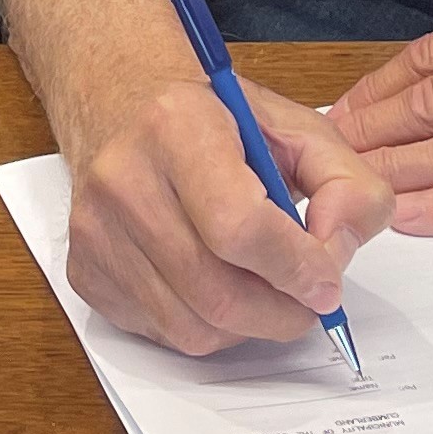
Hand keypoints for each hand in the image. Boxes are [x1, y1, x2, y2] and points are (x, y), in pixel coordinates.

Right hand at [62, 75, 390, 355]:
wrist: (119, 99)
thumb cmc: (210, 116)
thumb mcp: (295, 125)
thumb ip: (346, 183)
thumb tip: (338, 254)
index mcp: (176, 127)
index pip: (239, 227)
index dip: (296, 267)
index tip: (327, 279)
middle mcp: (123, 179)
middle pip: (217, 293)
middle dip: (283, 311)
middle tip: (309, 298)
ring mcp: (96, 231)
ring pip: (192, 327)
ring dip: (248, 325)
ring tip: (265, 288)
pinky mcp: (86, 271)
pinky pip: (162, 334)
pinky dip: (206, 326)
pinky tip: (217, 282)